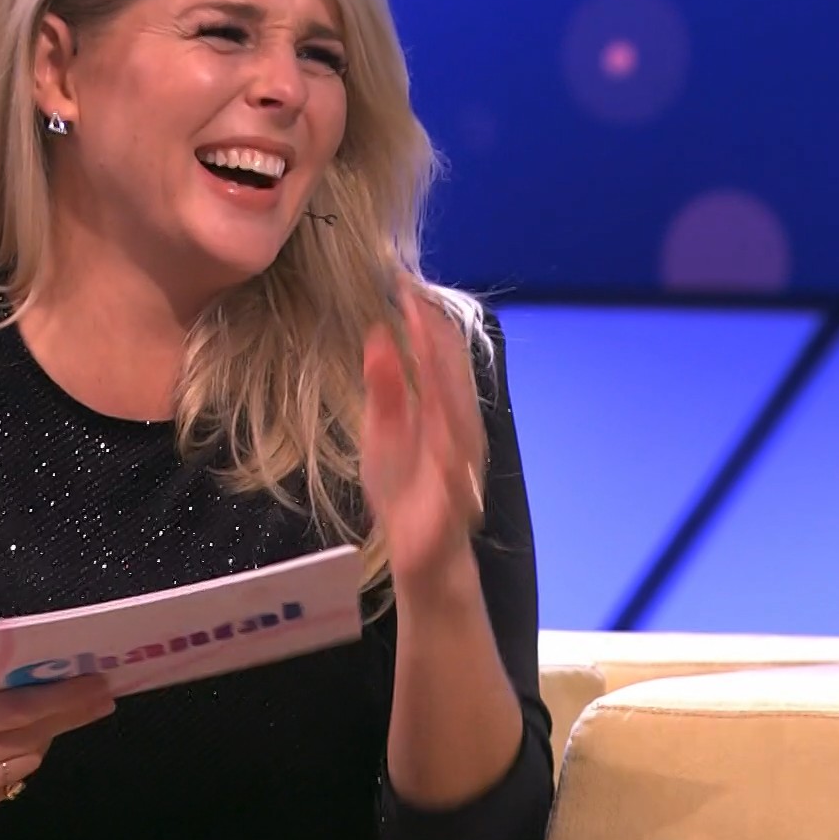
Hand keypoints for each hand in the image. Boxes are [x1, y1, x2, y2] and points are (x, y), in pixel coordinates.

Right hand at [0, 671, 114, 839]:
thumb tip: (21, 668)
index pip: (13, 709)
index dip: (59, 698)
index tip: (94, 685)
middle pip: (28, 737)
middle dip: (68, 716)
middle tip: (100, 698)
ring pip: (24, 764)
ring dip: (41, 740)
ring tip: (46, 720)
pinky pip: (7, 787)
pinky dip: (15, 766)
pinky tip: (5, 752)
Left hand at [360, 286, 487, 590]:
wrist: (423, 556)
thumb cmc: (406, 492)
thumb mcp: (383, 431)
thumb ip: (384, 386)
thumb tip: (378, 332)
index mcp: (441, 410)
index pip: (435, 357)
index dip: (422, 321)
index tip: (402, 284)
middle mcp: (458, 428)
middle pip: (450, 373)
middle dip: (435, 333)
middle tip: (414, 293)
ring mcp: (460, 460)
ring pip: (457, 406)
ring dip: (444, 368)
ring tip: (429, 332)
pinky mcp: (455, 495)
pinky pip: (456, 460)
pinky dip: (451, 432)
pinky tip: (444, 406)